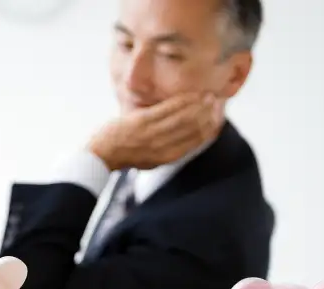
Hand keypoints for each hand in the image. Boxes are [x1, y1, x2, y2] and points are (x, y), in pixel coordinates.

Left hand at [89, 92, 224, 170]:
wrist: (104, 154)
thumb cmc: (128, 155)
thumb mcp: (153, 159)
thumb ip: (171, 149)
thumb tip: (189, 139)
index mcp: (168, 157)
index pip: (196, 141)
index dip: (211, 127)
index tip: (219, 116)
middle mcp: (163, 147)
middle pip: (195, 128)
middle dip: (210, 114)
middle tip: (218, 101)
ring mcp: (153, 134)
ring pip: (185, 117)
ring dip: (200, 105)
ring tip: (209, 96)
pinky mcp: (142, 121)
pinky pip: (169, 108)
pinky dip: (184, 100)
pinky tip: (193, 94)